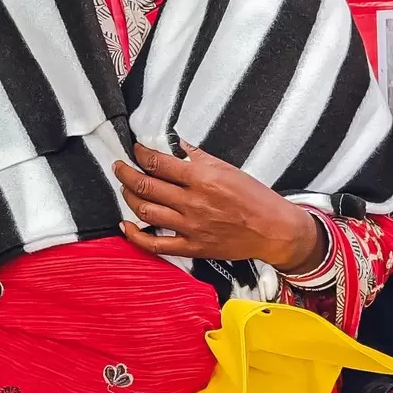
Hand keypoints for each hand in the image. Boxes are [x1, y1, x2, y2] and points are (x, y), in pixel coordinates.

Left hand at [114, 141, 323, 268]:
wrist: (273, 229)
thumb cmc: (255, 197)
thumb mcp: (229, 169)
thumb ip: (201, 158)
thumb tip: (180, 145)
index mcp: (202, 178)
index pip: (159, 163)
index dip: (141, 154)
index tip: (136, 150)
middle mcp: (192, 202)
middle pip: (146, 185)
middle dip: (126, 173)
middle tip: (119, 166)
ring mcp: (189, 227)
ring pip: (146, 211)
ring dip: (129, 197)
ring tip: (124, 188)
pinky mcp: (192, 247)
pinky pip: (156, 244)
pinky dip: (136, 236)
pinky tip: (126, 226)